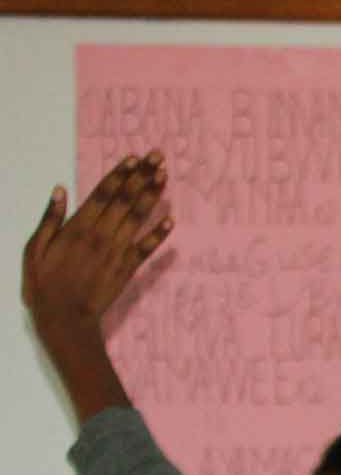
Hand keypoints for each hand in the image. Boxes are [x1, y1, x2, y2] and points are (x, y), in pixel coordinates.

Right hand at [21, 154, 172, 331]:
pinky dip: (159, 233)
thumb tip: (60, 190)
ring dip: (152, 195)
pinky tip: (171, 218)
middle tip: (158, 156)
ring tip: (165, 175)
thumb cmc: (43, 284)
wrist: (64, 319)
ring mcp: (117, 252)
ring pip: (137, 218)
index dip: (119, 174)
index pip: (102, 194)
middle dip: (142, 176)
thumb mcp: (35, 249)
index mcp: (77, 227)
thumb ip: (50, 219)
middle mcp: (100, 236)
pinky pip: (147, 248)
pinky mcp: (127, 269)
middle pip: (124, 200)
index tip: (133, 158)